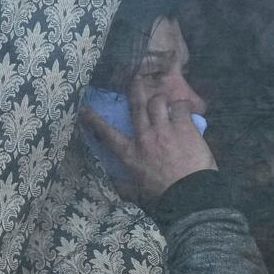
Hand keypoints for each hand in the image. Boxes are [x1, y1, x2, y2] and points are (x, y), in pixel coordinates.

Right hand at [81, 87, 215, 202]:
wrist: (189, 194)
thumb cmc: (163, 195)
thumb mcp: (138, 191)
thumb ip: (125, 186)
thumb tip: (116, 188)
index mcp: (130, 154)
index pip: (107, 134)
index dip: (94, 120)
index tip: (84, 109)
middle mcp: (144, 137)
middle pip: (137, 106)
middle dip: (135, 89)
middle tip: (136, 77)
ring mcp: (164, 129)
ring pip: (157, 101)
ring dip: (160, 100)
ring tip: (165, 103)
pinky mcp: (184, 126)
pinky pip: (180, 106)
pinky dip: (182, 106)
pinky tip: (184, 110)